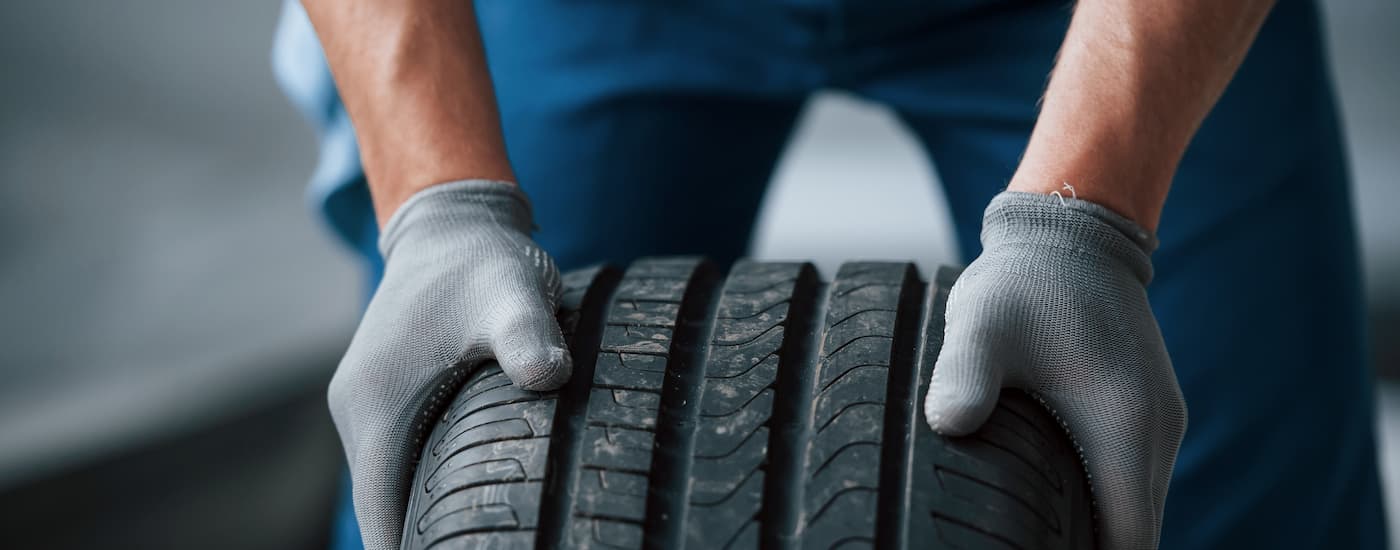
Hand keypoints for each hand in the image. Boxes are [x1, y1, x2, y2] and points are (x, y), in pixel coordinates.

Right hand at [328, 180, 567, 549]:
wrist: (453, 222)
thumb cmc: (482, 261)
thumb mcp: (512, 294)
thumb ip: (528, 336)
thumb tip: (548, 376)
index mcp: (376, 406)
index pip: (381, 518)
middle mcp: (360, 413)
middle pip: (382, 511)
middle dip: (418, 542)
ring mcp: (368, 406)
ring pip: (389, 487)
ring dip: (419, 520)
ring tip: (475, 538)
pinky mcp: (387, 398)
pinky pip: (397, 462)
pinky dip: (422, 490)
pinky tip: (467, 504)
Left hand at [924, 191, 1186, 548]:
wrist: (1070, 231)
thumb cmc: (1023, 280)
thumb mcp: (981, 325)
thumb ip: (965, 376)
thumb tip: (948, 425)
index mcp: (1126, 426)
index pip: (1127, 542)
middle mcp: (1156, 432)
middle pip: (1136, 535)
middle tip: (1016, 544)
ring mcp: (1158, 422)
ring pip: (1137, 510)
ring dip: (1097, 530)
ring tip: (1034, 532)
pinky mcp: (1147, 411)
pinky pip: (1131, 480)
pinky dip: (1103, 502)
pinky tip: (1052, 502)